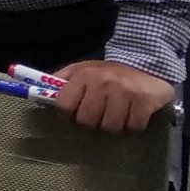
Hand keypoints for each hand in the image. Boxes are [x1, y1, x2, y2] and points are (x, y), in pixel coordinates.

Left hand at [49, 60, 175, 132]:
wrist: (148, 62)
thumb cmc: (110, 72)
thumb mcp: (84, 69)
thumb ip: (63, 80)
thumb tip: (41, 94)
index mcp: (85, 75)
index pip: (64, 105)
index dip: (67, 114)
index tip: (74, 114)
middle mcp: (103, 83)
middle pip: (86, 121)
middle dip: (92, 122)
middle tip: (100, 114)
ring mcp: (125, 93)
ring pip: (110, 127)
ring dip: (114, 125)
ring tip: (118, 114)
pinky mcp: (145, 102)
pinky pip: (132, 128)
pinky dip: (132, 126)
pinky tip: (133, 114)